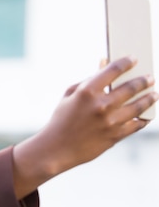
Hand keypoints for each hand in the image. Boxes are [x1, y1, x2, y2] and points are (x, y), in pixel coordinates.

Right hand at [12, 56, 157, 198]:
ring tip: (154, 94)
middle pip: (130, 87)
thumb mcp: (69, 95)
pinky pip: (137, 124)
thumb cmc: (61, 119)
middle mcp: (101, 105)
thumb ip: (88, 80)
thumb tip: (104, 66)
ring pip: (138, 106)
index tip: (133, 59)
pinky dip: (144, 118)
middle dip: (143, 80)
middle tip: (150, 78)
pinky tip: (147, 113)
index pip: (112, 70)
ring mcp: (111, 121)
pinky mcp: (116, 136)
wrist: (57, 148)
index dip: (125, 62)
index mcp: (87, 92)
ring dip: (149, 98)